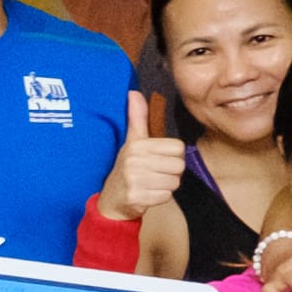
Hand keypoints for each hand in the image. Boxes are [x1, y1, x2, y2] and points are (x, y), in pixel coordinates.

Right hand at [96, 90, 184, 222]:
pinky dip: (161, 197)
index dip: (172, 155)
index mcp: (137, 144)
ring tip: (151, 183)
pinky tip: (148, 193)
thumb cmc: (127, 167)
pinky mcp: (137, 198)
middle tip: (155, 173)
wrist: (112, 198)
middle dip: (171, 172)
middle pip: (179, 166)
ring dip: (166, 185)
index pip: (178, 148)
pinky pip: (167, 196)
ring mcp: (134, 180)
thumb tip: (134, 93)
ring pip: (174, 182)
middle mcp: (134, 160)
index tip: (159, 158)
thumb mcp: (132, 141)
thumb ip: (137, 117)